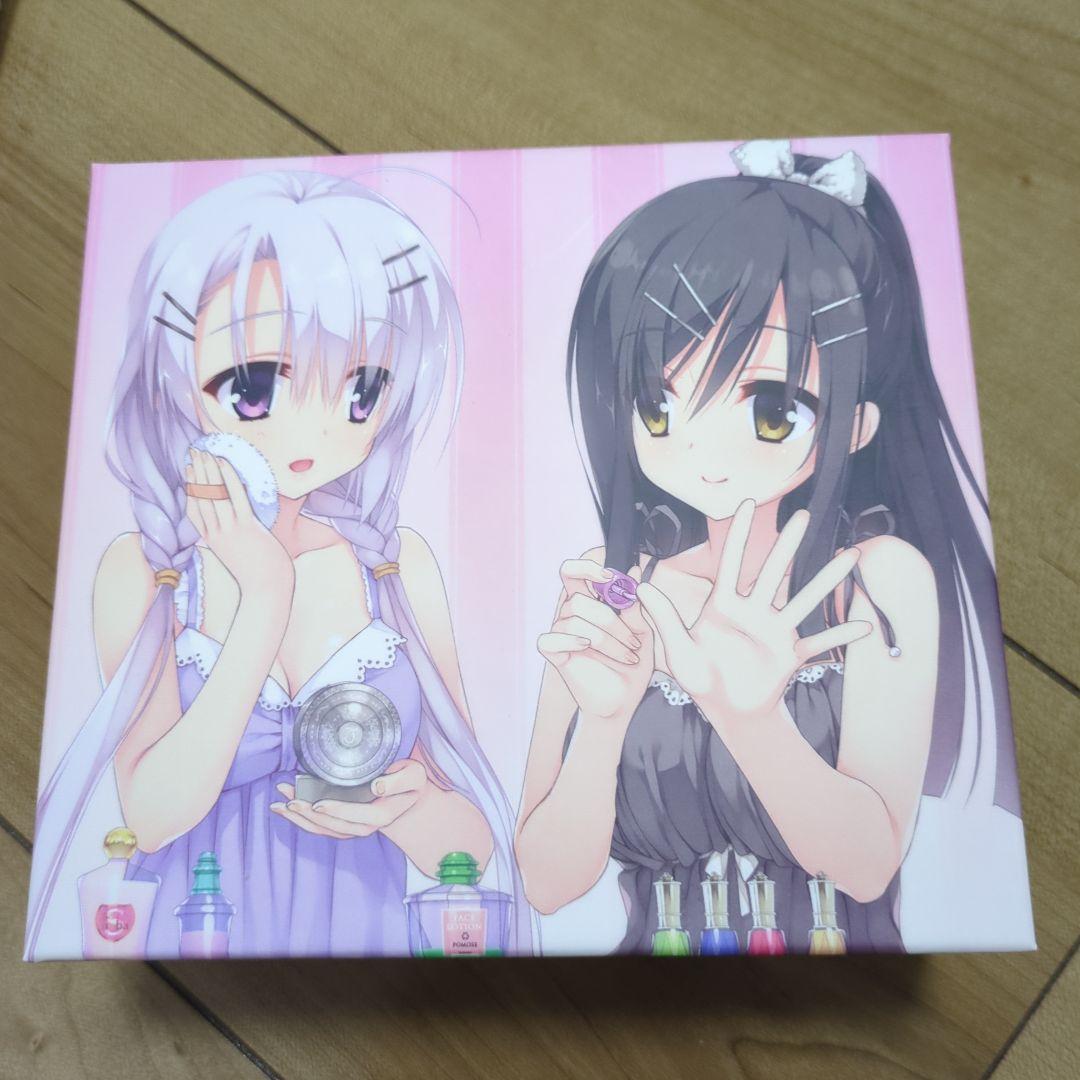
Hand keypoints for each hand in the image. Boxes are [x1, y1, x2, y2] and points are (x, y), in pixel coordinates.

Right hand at [185, 449, 292, 597]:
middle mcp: (215, 533)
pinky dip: (228, 477)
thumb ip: (230, 537)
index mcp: (211, 539)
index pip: (193, 508)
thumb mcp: (236, 552)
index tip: (190, 469)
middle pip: (200, 496)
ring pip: (214, 494)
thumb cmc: (256, 573)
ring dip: (209, 469)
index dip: (190, 487)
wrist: (266, 591)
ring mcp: (230, 530)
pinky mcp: (246, 527)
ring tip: (205, 450)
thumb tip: (234, 521)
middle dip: (197, 471)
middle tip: (194, 451)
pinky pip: (234, 497)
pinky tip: (224, 463)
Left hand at [269, 759, 428, 838]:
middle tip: (289, 801)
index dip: (336, 810)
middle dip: (309, 814)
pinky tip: (287, 808)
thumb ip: (398, 780)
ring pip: (323, 829)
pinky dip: (302, 819)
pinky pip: (321, 827)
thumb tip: (376, 786)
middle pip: (334, 825)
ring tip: (279, 805)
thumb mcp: (413, 776)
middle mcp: (366, 827)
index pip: (357, 816)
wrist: (409, 798)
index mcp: (382, 815)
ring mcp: (353, 828)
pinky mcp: (344, 825)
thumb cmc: (410, 783)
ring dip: (300, 819)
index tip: (318, 803)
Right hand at [538, 560, 652, 723]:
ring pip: (574, 621)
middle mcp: (571, 614)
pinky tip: (587, 647)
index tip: (610, 578)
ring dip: (607, 639)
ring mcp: (561, 634)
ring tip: (628, 655)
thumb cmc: (632, 664)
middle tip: (633, 639)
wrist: (625, 699)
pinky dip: (570, 640)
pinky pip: (550, 639)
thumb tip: (633, 573)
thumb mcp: (643, 632)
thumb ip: (635, 606)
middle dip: (609, 619)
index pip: (573, 572)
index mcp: (590, 602)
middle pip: (575, 598)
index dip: (586, 567)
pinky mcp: (555, 654)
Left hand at [637, 500, 871, 728]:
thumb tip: (642, 588)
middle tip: (804, 515)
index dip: (739, 534)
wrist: (727, 710)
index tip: (747, 503)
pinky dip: (842, 634)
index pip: (732, 563)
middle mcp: (753, 612)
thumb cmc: (700, 678)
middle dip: (789, 544)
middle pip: (774, 571)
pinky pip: (821, 642)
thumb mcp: (677, 651)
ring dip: (828, 579)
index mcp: (723, 606)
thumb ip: (663, 619)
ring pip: (805, 599)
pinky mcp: (791, 653)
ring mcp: (776, 630)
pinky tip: (866, 626)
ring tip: (852, 556)